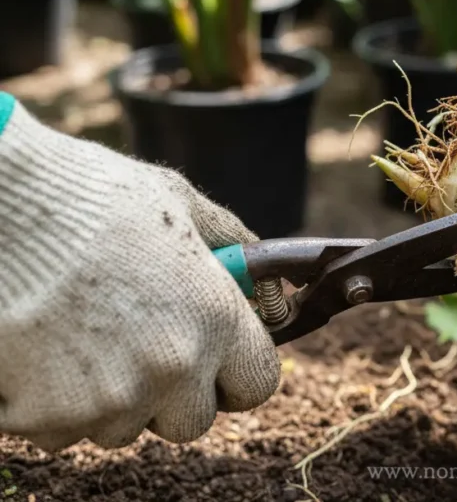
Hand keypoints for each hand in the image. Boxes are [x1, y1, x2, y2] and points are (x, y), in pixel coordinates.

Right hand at [0, 98, 279, 451]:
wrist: (2, 205)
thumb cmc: (93, 196)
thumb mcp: (180, 203)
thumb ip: (230, 242)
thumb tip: (260, 270)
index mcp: (215, 320)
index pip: (258, 384)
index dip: (238, 372)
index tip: (218, 358)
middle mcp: (170, 369)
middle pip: (191, 420)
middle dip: (173, 393)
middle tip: (143, 345)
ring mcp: (106, 400)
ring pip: (124, 428)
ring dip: (113, 398)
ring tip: (86, 337)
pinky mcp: (45, 416)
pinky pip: (64, 430)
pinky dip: (55, 403)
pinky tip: (46, 350)